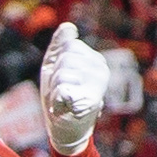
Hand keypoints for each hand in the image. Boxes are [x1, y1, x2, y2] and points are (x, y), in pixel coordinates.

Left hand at [40, 22, 107, 156]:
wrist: (64, 130)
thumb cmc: (60, 98)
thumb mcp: (56, 66)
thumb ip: (60, 45)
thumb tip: (69, 26)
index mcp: (95, 60)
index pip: (68, 46)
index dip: (57, 63)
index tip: (62, 80)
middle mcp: (101, 69)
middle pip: (65, 58)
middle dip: (55, 76)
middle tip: (62, 93)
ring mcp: (98, 84)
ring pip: (62, 73)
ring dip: (55, 90)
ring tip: (63, 100)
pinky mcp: (93, 99)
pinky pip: (63, 89)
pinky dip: (57, 100)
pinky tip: (64, 107)